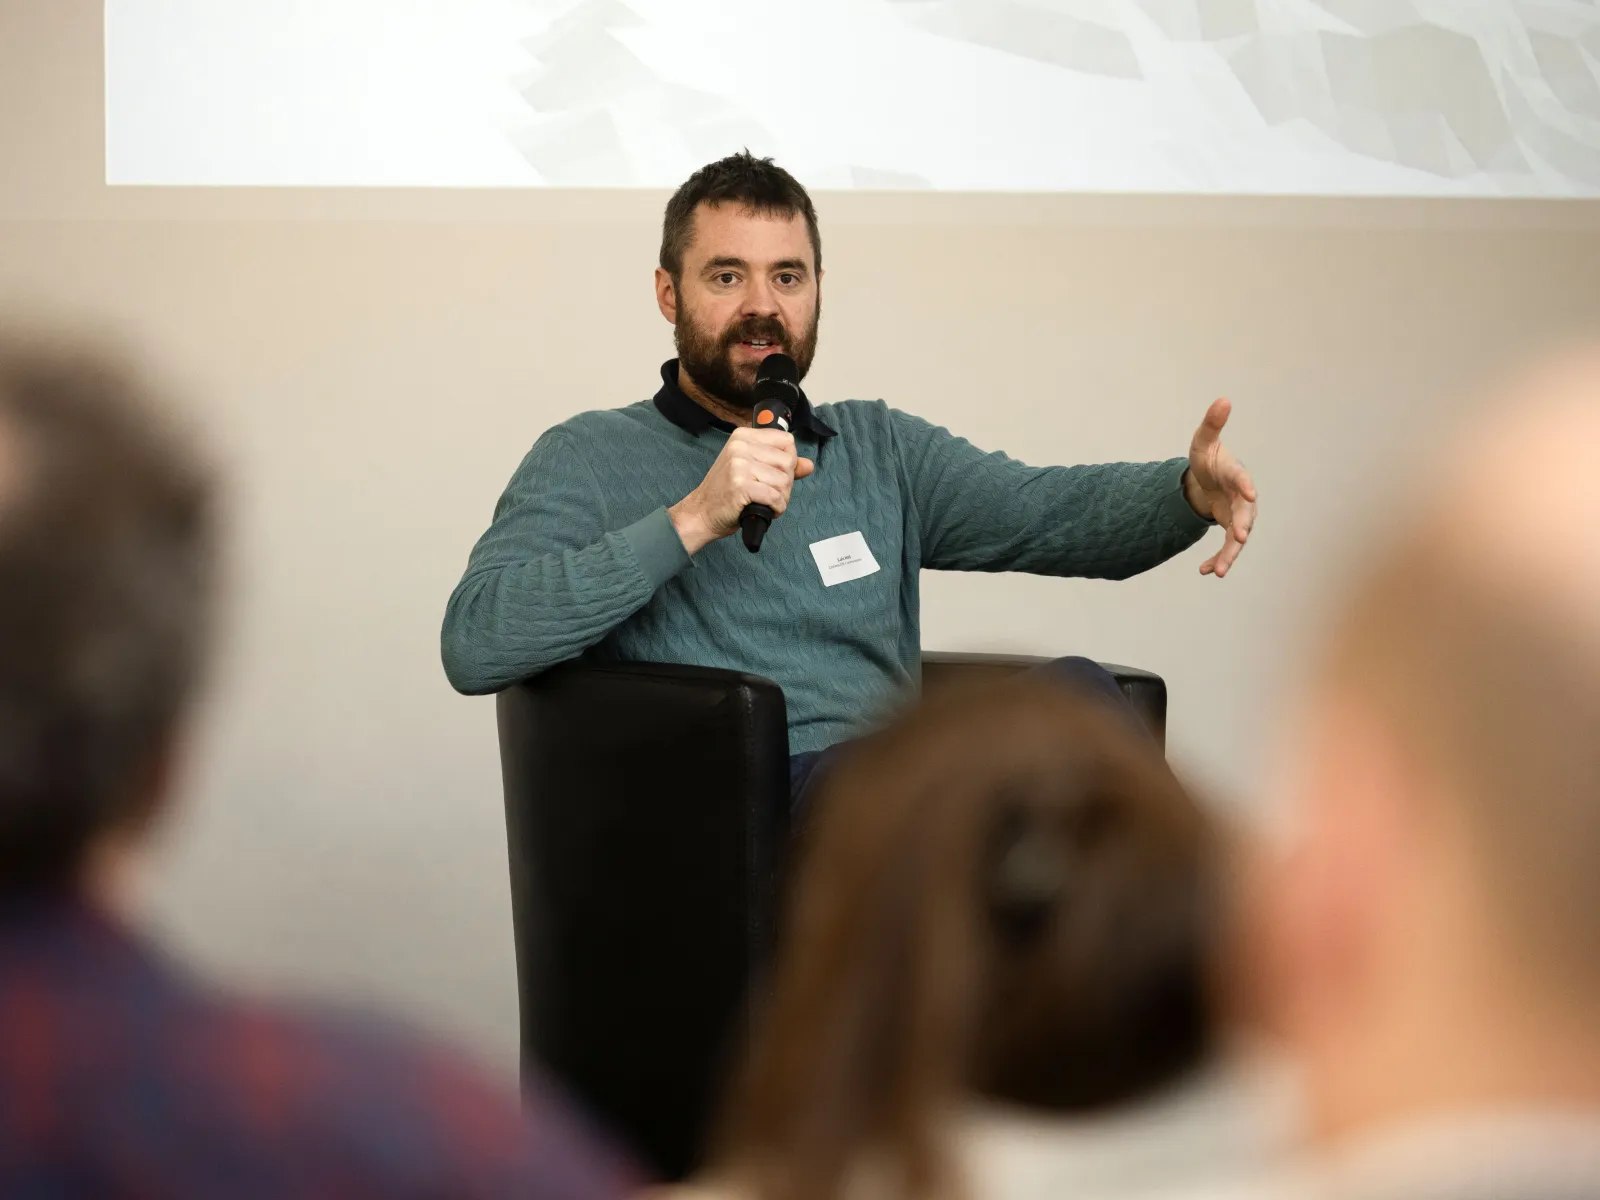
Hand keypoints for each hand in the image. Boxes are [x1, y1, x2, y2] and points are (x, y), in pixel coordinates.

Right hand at [669, 427, 814, 553]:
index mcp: (743, 436)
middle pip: (788, 461)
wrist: (702, 512)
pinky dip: (777, 508)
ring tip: (767, 502)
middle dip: (786, 483)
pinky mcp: (740, 485)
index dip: (789, 461)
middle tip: (771, 493)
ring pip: (784, 481)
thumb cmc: (726, 492)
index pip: (787, 441)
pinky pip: (775, 496)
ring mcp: (739, 465)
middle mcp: (741, 446)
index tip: (776, 474)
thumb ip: (781, 465)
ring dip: (781, 498)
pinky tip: (767, 509)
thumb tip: (809, 465)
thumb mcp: (752, 470)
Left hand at [1184, 398, 1256, 578]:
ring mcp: (1237, 515)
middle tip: (1238, 537)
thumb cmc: (1208, 459)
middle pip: (1246, 514)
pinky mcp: (1230, 530)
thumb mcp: (1203, 442)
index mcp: (1235, 474)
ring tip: (1219, 572)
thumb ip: (1212, 424)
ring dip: (1229, 555)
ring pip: (1238, 538)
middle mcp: (1241, 498)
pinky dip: (1217, 560)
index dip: (1246, 486)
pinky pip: (1226, 549)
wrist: (1206, 480)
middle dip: (1242, 526)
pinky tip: (1204, 572)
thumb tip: (1223, 399)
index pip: (1242, 479)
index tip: (1249, 493)